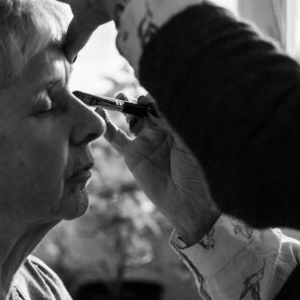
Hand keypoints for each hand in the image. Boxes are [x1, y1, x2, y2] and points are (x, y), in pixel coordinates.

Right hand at [99, 95, 219, 243]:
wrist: (190, 203)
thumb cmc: (199, 171)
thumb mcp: (188, 141)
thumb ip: (169, 121)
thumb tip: (150, 105)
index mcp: (178, 123)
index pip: (162, 103)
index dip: (155, 96)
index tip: (150, 96)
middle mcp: (161, 129)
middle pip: (145, 107)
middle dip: (138, 98)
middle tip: (134, 97)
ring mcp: (145, 141)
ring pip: (131, 118)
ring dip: (123, 105)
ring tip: (119, 98)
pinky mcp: (131, 154)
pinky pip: (116, 137)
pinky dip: (106, 126)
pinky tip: (100, 112)